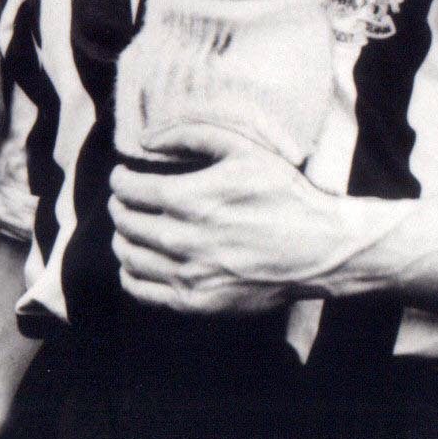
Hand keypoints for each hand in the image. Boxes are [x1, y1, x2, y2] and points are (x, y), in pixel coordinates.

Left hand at [109, 122, 365, 313]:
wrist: (319, 248)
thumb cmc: (283, 193)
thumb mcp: (244, 148)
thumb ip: (191, 135)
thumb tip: (145, 140)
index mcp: (191, 199)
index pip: (130, 190)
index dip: (120, 180)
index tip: (124, 175)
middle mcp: (183, 240)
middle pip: (126, 223)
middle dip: (119, 206)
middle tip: (125, 198)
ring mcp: (188, 275)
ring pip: (129, 257)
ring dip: (122, 238)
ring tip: (131, 227)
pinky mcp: (196, 303)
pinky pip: (142, 291)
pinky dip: (130, 273)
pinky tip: (139, 260)